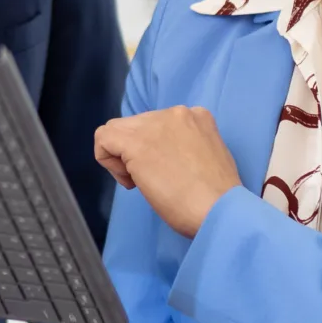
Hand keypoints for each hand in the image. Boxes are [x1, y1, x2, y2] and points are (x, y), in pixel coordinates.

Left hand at [93, 107, 240, 236]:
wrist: (219, 209)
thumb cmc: (217, 198)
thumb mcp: (207, 159)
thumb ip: (186, 148)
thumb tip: (164, 155)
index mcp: (197, 116)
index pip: (159, 125)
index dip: (156, 149)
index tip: (167, 172)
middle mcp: (176, 113)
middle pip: (137, 126)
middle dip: (137, 153)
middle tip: (153, 180)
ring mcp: (155, 125)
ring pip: (117, 130)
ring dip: (122, 157)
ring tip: (141, 182)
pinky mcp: (136, 143)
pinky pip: (103, 139)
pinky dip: (107, 160)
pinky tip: (129, 181)